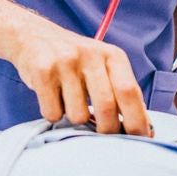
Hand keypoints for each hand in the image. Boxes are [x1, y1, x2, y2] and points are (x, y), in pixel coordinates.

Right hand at [13, 26, 150, 135]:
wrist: (33, 36)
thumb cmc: (75, 60)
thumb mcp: (103, 66)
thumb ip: (120, 91)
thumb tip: (143, 129)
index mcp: (112, 55)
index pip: (129, 91)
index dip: (137, 120)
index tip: (140, 139)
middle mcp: (90, 55)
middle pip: (106, 107)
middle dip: (108, 130)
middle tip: (103, 134)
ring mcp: (65, 62)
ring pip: (78, 115)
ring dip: (75, 118)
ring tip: (69, 102)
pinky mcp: (42, 71)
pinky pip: (52, 112)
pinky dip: (53, 113)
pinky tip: (52, 97)